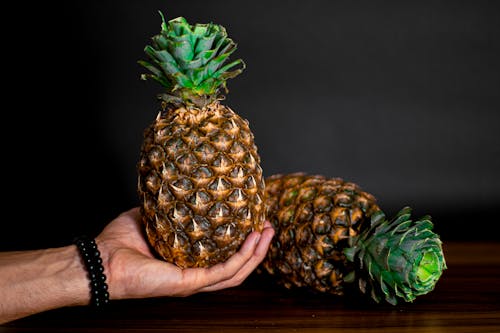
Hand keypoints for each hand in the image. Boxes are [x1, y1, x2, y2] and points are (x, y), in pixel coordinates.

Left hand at [95, 207, 274, 298]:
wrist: (101, 260)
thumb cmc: (120, 242)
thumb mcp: (152, 217)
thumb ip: (170, 208)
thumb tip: (183, 188)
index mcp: (188, 263)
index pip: (222, 256)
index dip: (242, 242)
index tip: (254, 220)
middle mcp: (195, 275)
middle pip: (237, 267)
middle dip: (257, 248)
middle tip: (269, 226)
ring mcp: (194, 282)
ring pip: (237, 272)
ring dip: (256, 253)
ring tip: (268, 232)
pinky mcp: (190, 283)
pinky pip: (224, 272)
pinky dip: (242, 257)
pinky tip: (252, 240)